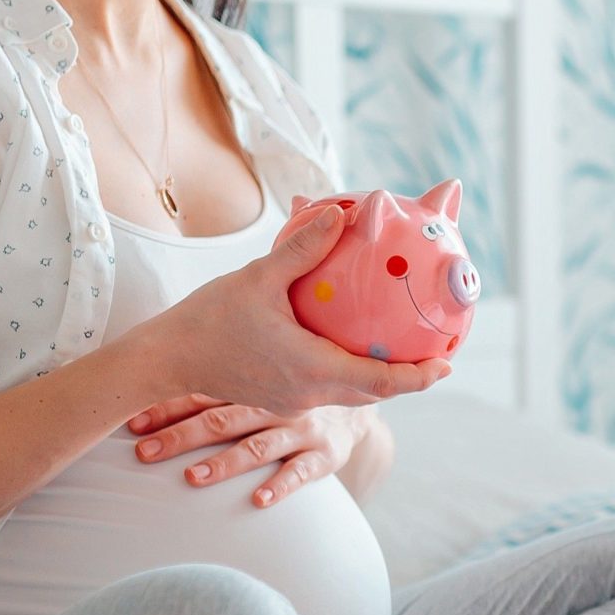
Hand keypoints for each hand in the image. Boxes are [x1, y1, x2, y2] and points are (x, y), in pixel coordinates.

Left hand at [125, 394, 377, 507]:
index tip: (134, 423)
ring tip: (193, 478)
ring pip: (257, 446)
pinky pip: (301, 471)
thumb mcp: (265, 378)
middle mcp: (275, 403)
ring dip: (224, 463)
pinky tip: (258, 500)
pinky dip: (280, 486)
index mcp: (255, 383)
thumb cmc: (297, 389)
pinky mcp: (325, 454)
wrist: (360, 394)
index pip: (204, 394)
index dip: (168, 408)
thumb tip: (156, 386)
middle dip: (181, 437)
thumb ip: (223, 383)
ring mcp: (301, 429)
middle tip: (145, 453)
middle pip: (222, 420)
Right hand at [127, 201, 452, 411]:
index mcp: (311, 369)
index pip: (380, 382)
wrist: (166, 360)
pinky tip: (356, 348)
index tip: (448, 365)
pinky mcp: (282, 398)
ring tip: (408, 351)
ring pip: (352, 392)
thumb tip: (342, 213)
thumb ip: (302, 247)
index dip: (419, 376)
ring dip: (382, 377)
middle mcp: (309, 393)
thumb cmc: (207, 319)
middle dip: (410, 377)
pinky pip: (329, 388)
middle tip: (439, 354)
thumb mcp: (257, 277)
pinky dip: (353, 373)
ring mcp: (295, 401)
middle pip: (374, 392)